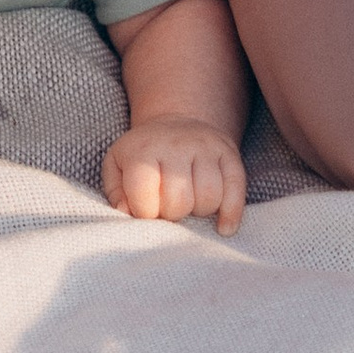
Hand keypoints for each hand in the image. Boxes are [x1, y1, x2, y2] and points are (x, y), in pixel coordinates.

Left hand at [103, 116, 247, 233]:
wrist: (175, 124)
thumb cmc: (143, 155)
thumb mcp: (117, 167)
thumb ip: (116, 194)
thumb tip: (127, 213)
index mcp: (143, 150)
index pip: (144, 196)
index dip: (145, 213)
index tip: (147, 210)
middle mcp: (175, 144)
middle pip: (179, 201)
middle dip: (173, 215)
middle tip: (170, 209)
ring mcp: (205, 147)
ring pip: (209, 197)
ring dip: (199, 212)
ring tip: (190, 206)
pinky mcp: (229, 152)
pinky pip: (237, 189)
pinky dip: (231, 214)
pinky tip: (223, 227)